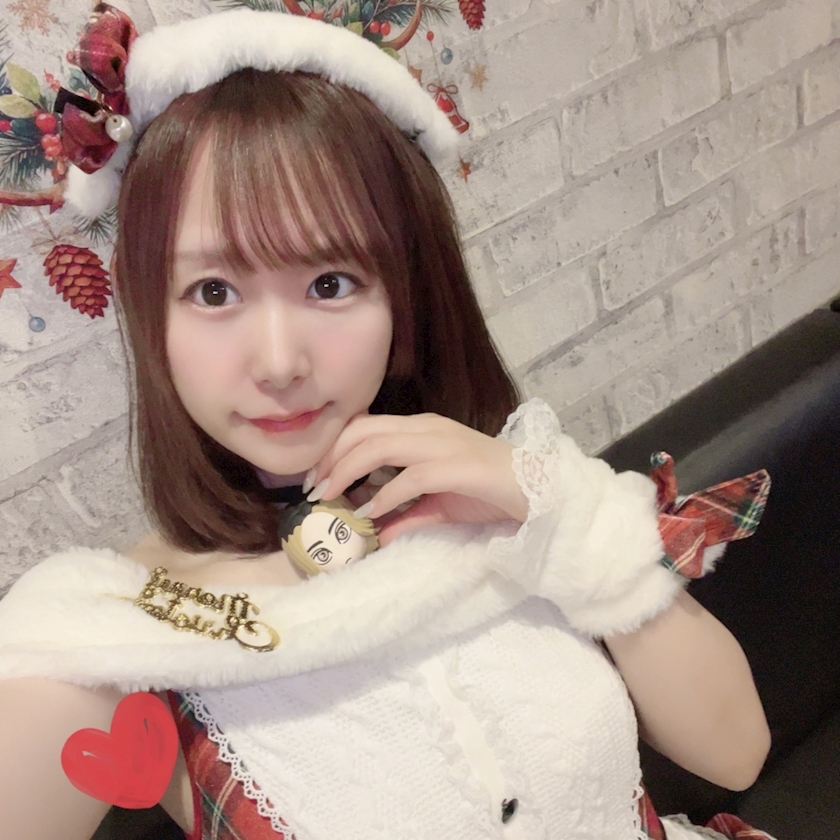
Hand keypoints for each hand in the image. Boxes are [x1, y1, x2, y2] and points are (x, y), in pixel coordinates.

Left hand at [305, 413, 528, 545]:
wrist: (536, 491)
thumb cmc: (486, 492)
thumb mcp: (437, 504)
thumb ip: (405, 514)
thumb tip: (373, 533)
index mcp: (420, 429)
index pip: (365, 426)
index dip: (334, 448)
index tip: (316, 477)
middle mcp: (427, 428)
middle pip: (364, 431)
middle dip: (331, 458)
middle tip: (314, 488)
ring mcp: (442, 444)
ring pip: (379, 446)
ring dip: (347, 472)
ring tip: (330, 498)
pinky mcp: (456, 466)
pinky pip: (410, 477)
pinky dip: (385, 495)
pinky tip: (371, 514)